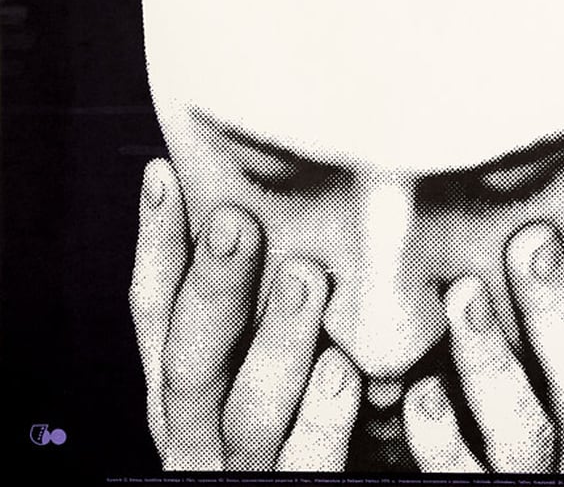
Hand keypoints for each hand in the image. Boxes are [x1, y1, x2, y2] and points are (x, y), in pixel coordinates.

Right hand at [129, 159, 360, 470]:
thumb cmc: (298, 419)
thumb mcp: (256, 357)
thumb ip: (251, 303)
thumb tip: (256, 193)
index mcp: (181, 394)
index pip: (155, 314)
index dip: (155, 246)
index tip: (164, 174)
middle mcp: (199, 436)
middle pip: (191, 363)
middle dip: (211, 289)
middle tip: (235, 221)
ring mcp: (246, 475)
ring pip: (250, 414)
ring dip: (275, 343)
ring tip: (304, 277)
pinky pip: (310, 464)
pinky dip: (323, 417)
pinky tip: (342, 368)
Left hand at [403, 185, 563, 472]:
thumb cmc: (493, 426)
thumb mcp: (533, 368)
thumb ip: (535, 312)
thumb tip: (525, 208)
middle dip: (559, 307)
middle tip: (530, 240)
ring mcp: (535, 483)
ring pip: (526, 432)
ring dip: (495, 361)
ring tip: (463, 295)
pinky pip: (462, 481)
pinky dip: (443, 439)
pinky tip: (421, 393)